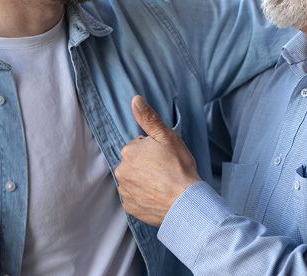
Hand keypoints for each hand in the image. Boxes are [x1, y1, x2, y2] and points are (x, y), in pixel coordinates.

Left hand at [115, 95, 201, 225]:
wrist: (185, 202)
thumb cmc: (178, 166)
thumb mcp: (166, 136)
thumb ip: (148, 118)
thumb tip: (135, 100)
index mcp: (129, 150)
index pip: (139, 146)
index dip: (154, 150)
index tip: (165, 157)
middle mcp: (121, 170)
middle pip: (134, 162)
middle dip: (146, 164)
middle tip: (165, 170)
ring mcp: (124, 190)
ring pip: (134, 179)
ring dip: (144, 180)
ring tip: (163, 184)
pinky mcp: (129, 207)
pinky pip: (134, 197)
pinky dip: (144, 196)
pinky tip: (157, 196)